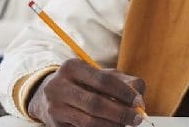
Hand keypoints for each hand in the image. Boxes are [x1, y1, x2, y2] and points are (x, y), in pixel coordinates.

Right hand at [28, 59, 146, 126]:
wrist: (48, 95)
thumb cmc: (83, 84)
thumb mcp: (100, 75)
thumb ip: (123, 82)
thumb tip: (139, 101)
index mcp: (72, 67)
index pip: (103, 81)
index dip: (124, 93)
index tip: (138, 102)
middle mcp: (58, 86)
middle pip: (96, 103)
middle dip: (121, 113)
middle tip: (137, 119)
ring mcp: (54, 107)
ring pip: (89, 121)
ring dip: (112, 125)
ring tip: (124, 124)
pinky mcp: (54, 124)